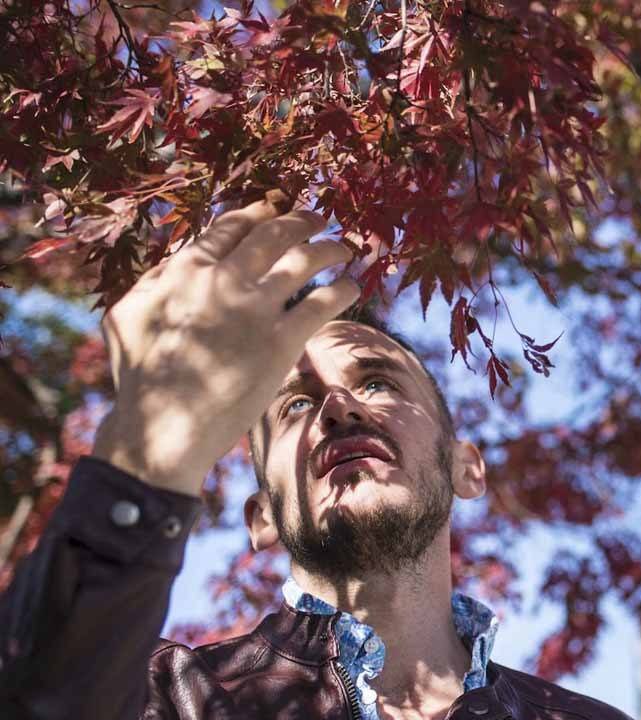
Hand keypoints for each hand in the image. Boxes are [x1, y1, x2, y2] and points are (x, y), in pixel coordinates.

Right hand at [91, 192, 360, 495]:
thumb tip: (178, 260)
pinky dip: (342, 290)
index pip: (233, 226)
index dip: (260, 212)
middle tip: (319, 219)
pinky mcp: (282, 342)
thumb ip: (154, 279)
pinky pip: (323, 303)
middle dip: (302, 220)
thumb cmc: (139, 378)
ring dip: (331, 249)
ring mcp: (255, 309)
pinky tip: (352, 288)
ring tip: (346, 248)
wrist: (164, 429)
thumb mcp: (127, 315)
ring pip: (305, 261)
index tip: (276, 208)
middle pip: (275, 234)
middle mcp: (224, 280)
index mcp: (185, 269)